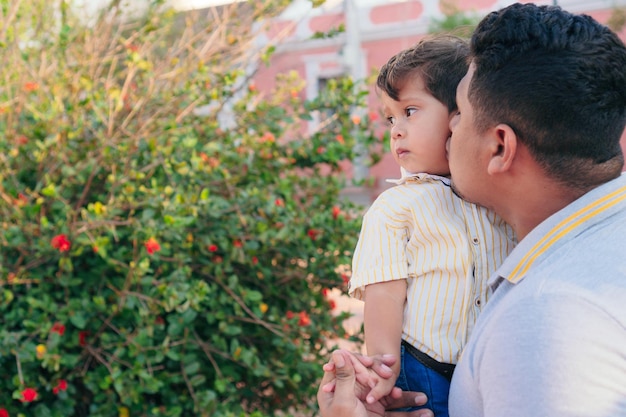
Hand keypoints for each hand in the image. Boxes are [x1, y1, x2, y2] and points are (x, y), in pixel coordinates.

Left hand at [317, 350, 433, 416]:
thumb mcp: (344, 402)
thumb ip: (344, 378)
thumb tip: (338, 352)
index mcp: (337, 389)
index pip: (349, 366)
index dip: (360, 361)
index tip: (373, 362)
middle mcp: (353, 395)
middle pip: (373, 378)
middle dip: (389, 378)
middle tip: (398, 374)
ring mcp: (368, 406)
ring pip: (390, 396)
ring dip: (408, 398)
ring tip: (424, 398)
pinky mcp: (379, 416)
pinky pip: (397, 413)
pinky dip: (411, 414)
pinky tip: (427, 413)